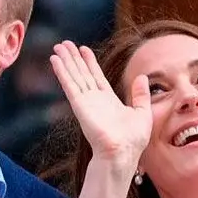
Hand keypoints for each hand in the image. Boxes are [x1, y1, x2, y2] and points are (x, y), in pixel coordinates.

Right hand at [49, 41, 151, 174]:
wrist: (122, 153)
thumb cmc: (133, 139)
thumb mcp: (142, 112)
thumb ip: (140, 95)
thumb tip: (142, 77)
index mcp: (108, 100)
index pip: (96, 76)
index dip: (89, 62)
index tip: (83, 49)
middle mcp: (94, 99)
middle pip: (81, 73)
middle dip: (73, 58)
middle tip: (65, 44)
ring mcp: (85, 101)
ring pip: (74, 76)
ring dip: (65, 61)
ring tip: (58, 47)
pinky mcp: (79, 104)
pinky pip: (69, 84)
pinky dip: (62, 72)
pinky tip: (55, 60)